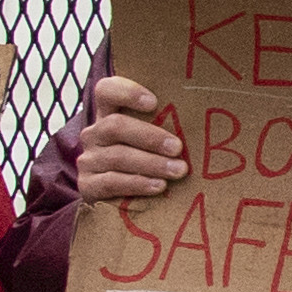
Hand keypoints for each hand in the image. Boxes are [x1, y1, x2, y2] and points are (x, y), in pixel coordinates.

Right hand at [72, 69, 187, 209]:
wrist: (116, 200)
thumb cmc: (146, 161)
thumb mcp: (150, 141)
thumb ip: (164, 127)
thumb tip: (203, 122)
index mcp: (108, 114)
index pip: (107, 90)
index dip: (127, 92)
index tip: (154, 102)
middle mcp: (94, 134)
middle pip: (115, 126)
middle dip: (150, 137)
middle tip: (178, 148)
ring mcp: (88, 159)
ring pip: (118, 156)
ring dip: (152, 163)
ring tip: (178, 170)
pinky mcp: (87, 185)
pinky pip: (112, 182)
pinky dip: (138, 184)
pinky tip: (159, 186)